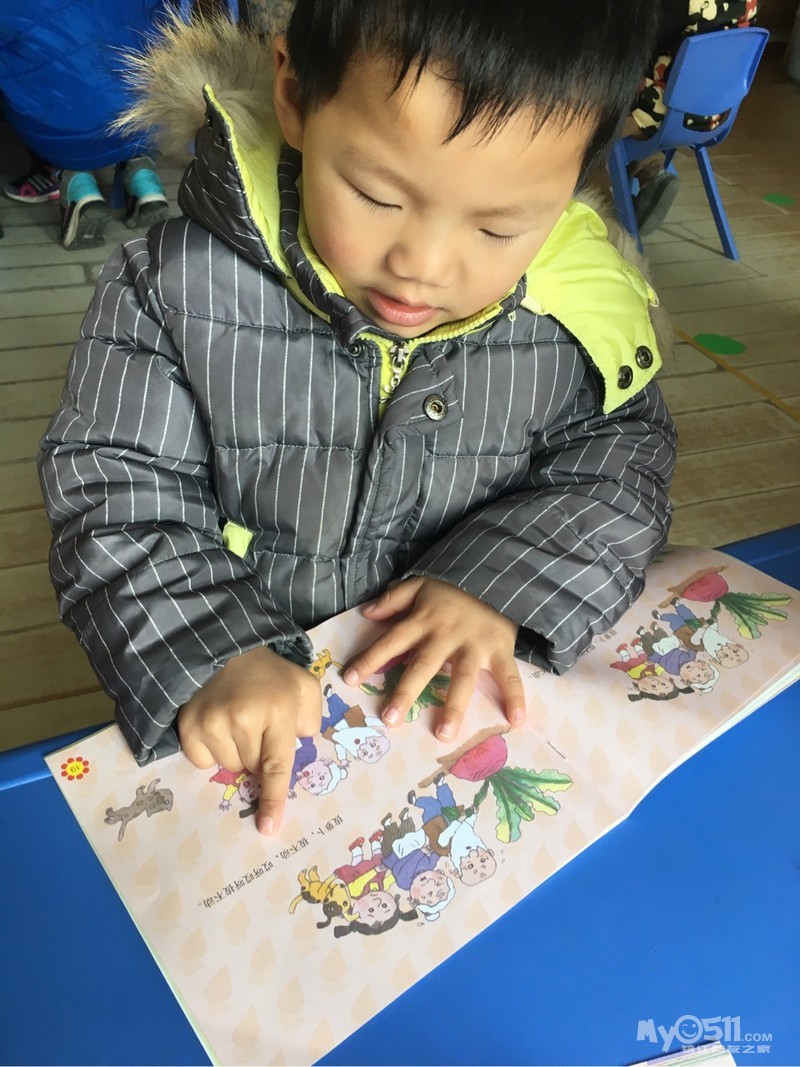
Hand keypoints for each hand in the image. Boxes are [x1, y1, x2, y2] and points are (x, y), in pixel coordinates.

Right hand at [177, 647, 321, 835]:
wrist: (225, 648)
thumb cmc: (270, 674)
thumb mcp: (304, 686)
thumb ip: (312, 719)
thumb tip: (298, 746)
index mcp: (277, 710)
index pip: (276, 765)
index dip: (273, 798)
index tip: (268, 828)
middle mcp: (242, 719)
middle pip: (253, 768)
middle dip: (259, 754)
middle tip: (258, 726)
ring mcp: (212, 723)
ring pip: (229, 768)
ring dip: (236, 752)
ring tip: (238, 721)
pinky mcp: (189, 726)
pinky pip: (203, 762)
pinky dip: (212, 751)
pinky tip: (218, 725)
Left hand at [343, 577, 523, 739]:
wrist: (495, 577)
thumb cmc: (453, 589)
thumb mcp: (420, 585)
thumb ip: (393, 599)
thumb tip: (367, 613)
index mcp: (422, 622)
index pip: (390, 642)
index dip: (370, 660)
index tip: (350, 680)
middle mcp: (445, 637)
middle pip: (423, 667)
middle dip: (406, 692)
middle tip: (390, 719)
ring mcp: (474, 646)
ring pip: (463, 678)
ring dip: (454, 706)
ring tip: (444, 734)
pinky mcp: (500, 650)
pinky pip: (508, 675)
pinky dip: (515, 697)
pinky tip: (515, 720)